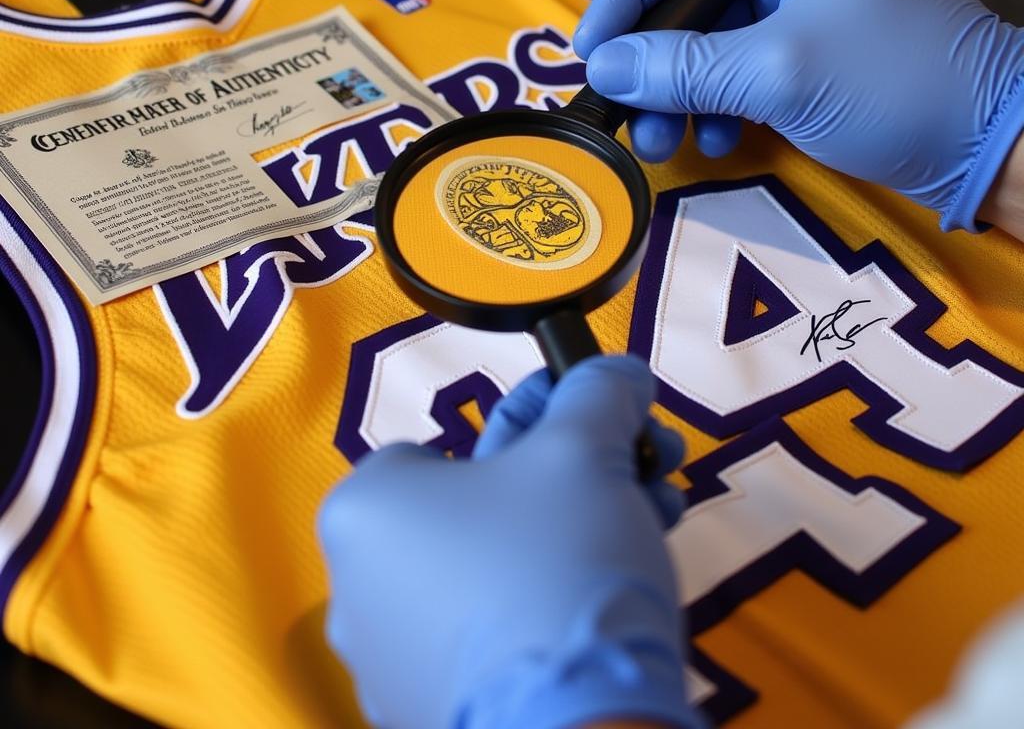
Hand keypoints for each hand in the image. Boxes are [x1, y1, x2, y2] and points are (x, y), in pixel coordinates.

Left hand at [319, 355, 702, 728]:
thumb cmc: (554, 562)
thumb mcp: (583, 451)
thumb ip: (596, 393)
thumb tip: (616, 370)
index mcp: (365, 511)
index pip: (443, 444)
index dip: (527, 423)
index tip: (590, 428)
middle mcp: (356, 589)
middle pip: (482, 508)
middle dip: (575, 476)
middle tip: (642, 467)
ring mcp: (391, 664)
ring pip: (495, 572)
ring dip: (576, 534)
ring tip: (657, 518)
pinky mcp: (433, 715)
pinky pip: (496, 638)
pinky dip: (550, 607)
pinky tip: (621, 594)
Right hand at [574, 0, 1023, 231]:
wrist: (989, 144)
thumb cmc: (897, 83)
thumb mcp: (775, 71)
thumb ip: (680, 66)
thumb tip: (604, 65)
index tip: (592, 46)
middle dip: (655, 56)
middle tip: (622, 105)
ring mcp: (808, 0)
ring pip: (713, 37)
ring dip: (681, 90)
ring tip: (663, 140)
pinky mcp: (814, 47)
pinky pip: (742, 65)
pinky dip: (718, 102)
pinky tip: (716, 139)